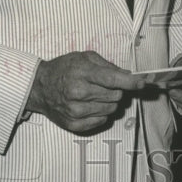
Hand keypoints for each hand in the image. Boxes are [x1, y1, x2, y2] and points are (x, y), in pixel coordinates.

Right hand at [26, 52, 144, 133]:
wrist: (40, 88)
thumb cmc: (63, 69)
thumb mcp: (84, 57)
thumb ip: (107, 65)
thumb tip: (128, 74)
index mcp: (81, 73)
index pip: (112, 79)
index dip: (130, 82)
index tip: (142, 83)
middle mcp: (78, 93)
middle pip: (115, 96)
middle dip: (116, 90)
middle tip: (106, 85)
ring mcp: (75, 111)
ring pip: (111, 109)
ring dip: (109, 102)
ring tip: (96, 94)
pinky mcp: (74, 124)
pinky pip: (101, 121)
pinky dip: (101, 113)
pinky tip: (91, 105)